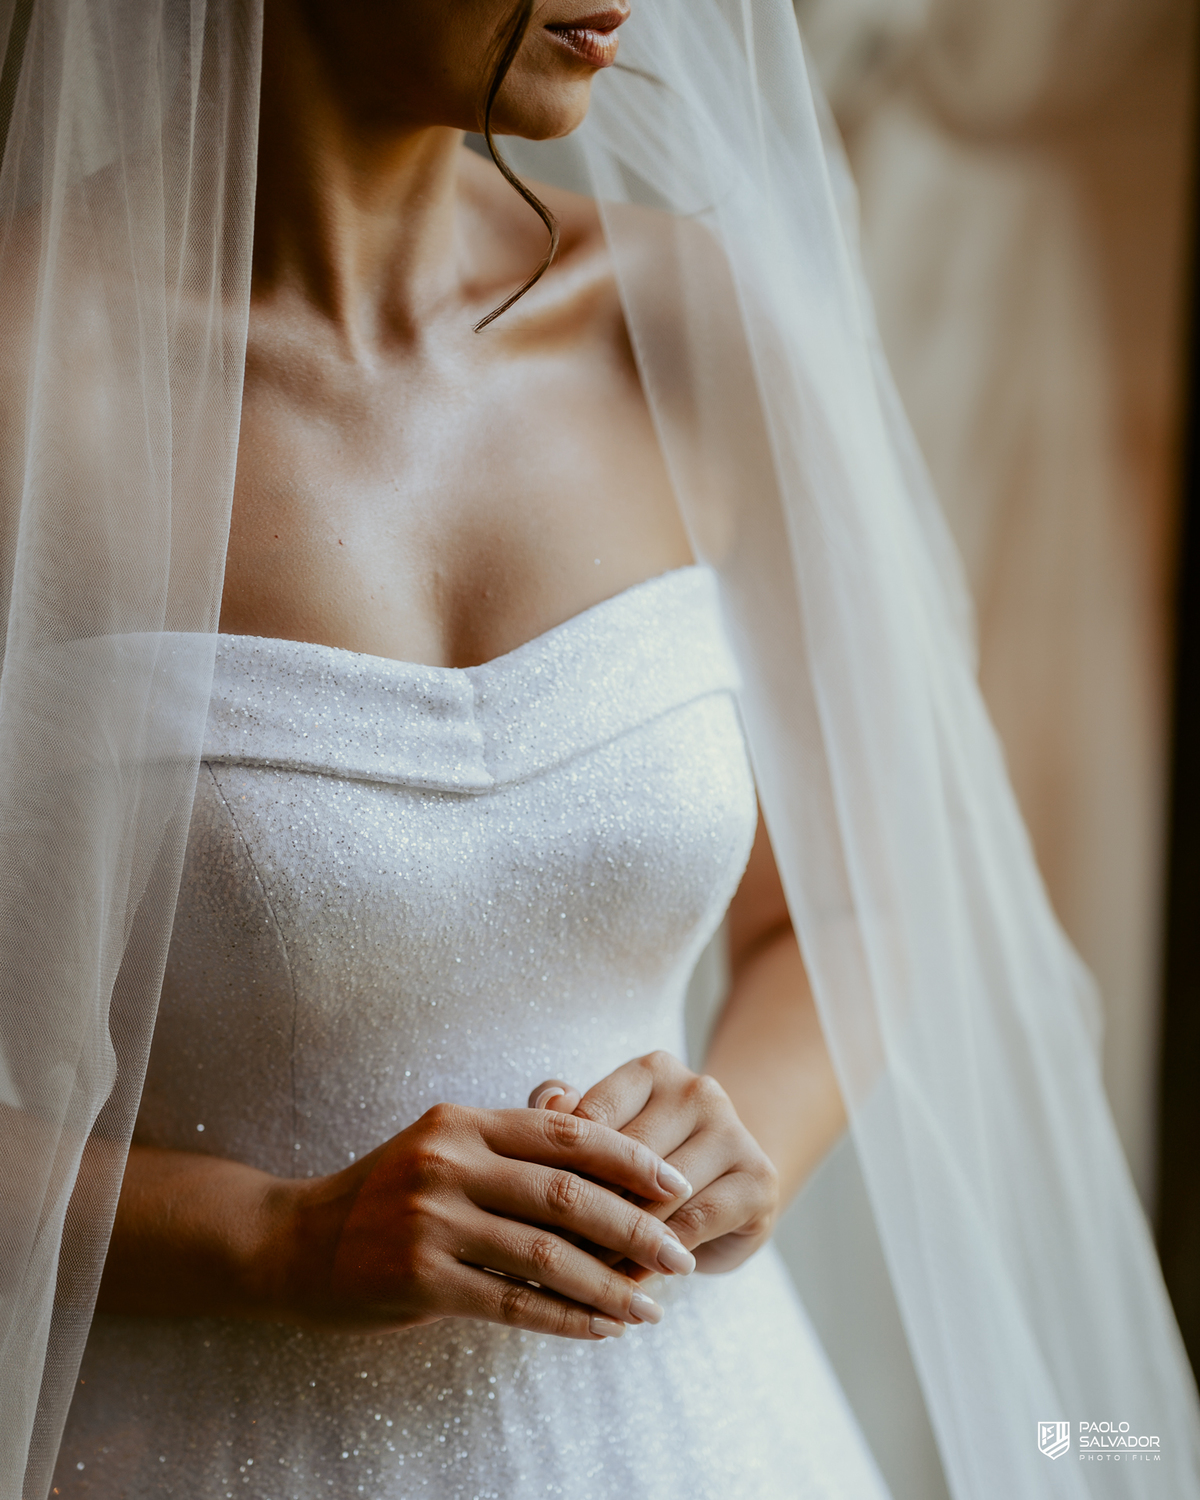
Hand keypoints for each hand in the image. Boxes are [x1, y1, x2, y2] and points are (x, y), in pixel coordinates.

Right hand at [260, 1103, 696, 1340]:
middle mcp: (449, 1163)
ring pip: (546, 1255)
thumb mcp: (443, 1146)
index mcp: (465, 1122)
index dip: (630, 1160)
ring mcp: (431, 1221)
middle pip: (566, 1194)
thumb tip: (599, 1139)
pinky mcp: (419, 1278)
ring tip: (651, 1306)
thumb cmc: (387, 1193)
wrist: (295, 1244)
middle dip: (635, 1226)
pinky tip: (599, 1330)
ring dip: (608, 1284)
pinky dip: (564, 1319)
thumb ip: (511, 1142)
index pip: (568, 1133)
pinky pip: (511, 1304)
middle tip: (681, 1254)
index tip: (677, 1186)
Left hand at [528, 1052, 778, 1274]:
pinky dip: (655, 1260)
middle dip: (585, 1212)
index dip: (556, 1170)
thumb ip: (567, 1114)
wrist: (726, 1177)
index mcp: (654, 1069)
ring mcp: (734, 1133)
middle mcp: (699, 1090)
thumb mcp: (608, 1130)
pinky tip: (628, 1284)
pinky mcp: (758, 1180)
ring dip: (617, 1243)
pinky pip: (694, 1226)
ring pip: (659, 1197)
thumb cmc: (646, 1155)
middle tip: (545, 1257)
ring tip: (580, 1278)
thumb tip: (546, 1103)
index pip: (593, 1117)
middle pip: (627, 1159)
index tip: (525, 1212)